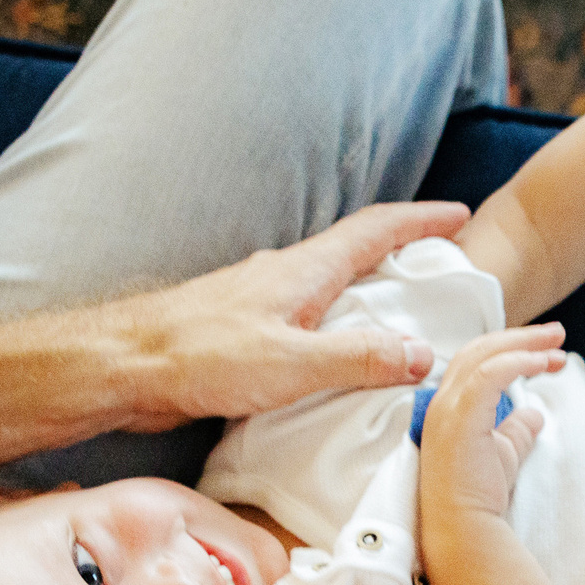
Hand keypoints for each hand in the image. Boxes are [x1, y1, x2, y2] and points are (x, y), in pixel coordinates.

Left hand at [93, 201, 471, 431]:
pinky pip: (303, 319)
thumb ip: (360, 359)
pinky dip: (332, 327)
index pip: (376, 230)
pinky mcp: (241, 331)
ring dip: (365, 294)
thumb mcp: (295, 364)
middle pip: (354, 252)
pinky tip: (334, 360)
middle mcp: (284, 275)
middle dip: (400, 255)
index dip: (421, 221)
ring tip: (397, 320)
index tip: (459, 217)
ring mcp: (260, 300)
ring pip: (327, 286)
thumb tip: (420, 355)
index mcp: (305, 271)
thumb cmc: (200, 358)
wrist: (125, 368)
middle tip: (437, 271)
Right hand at [418, 325, 560, 538]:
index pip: (475, 362)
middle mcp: (441, 402)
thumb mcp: (506, 454)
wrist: (465, 530)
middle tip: (558, 334)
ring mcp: (447, 409)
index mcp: (448, 407)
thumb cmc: (480, 497)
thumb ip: (517, 430)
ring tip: (558, 345)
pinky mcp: (460, 418)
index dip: (512, 350)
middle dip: (522, 337)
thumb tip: (535, 413)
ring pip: (484, 355)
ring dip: (525, 345)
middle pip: (479, 349)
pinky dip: (519, 362)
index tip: (549, 354)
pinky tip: (544, 363)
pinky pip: (491, 374)